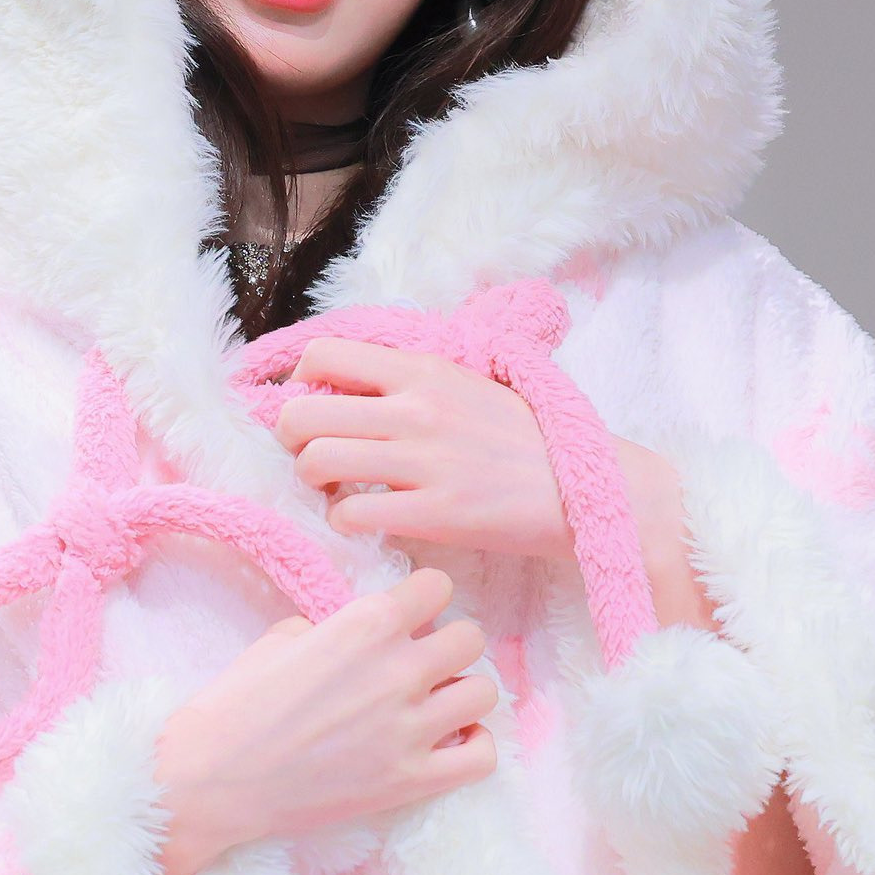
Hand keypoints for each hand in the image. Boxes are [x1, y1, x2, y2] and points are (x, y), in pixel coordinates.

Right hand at [152, 566, 498, 874]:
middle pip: (471, 638)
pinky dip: (473, 745)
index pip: (439, 586)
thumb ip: (335, 626)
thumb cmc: (238, 702)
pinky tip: (448, 741)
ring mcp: (409, 729)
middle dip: (449, 644)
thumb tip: (361, 633)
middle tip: (422, 661)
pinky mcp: (412, 781)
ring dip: (461, 693)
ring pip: (484, 692)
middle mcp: (398, 670)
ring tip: (435, 703)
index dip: (426, 598)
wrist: (215, 778)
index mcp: (366, 624)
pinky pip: (481, 756)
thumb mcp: (282, 636)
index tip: (411, 613)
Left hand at [273, 335, 578, 561]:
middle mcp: (416, 408)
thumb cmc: (523, 438)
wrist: (583, 489)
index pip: (322, 355)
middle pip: (301, 414)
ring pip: (315, 462)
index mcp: (422, 369)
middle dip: (292, 439)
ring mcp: (424, 462)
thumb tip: (343, 384)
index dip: (300, 383)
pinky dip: (344, 519)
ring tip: (338, 488)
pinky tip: (365, 518)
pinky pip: (350, 513)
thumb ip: (409, 380)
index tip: (314, 405)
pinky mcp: (434, 514)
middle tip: (315, 453)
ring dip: (314, 481)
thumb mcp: (467, 384)